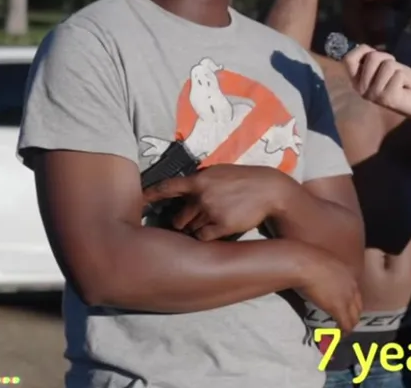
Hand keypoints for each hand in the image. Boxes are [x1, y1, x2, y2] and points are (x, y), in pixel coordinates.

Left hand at [141, 165, 292, 240]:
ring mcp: (211, 211)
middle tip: (188, 223)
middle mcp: (202, 195)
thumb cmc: (245, 180)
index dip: (152, 194)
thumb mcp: (221, 173)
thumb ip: (201, 181)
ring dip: (196, 229)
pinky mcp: (221, 226)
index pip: (169, 187)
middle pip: (179, 216)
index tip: (140, 199)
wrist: (270, 190)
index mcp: (200, 179)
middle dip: (181, 221)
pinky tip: (219, 229)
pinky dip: (207, 237)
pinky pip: (203, 237)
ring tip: (212, 223)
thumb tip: (184, 189)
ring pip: (191, 228)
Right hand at [298, 252, 362, 332]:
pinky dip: (343, 331)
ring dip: (349, 325)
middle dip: (353, 316)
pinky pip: (345, 324)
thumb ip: (327, 272)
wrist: (305, 264)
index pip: (355, 293)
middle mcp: (352, 286)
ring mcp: (347, 297)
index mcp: (349, 274)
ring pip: (354, 317)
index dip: (351, 303)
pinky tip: (338, 335)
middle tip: (345, 323)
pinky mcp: (338, 307)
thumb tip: (319, 276)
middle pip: (358, 306)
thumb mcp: (323, 264)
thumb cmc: (308, 260)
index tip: (345, 309)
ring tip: (342, 331)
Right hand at [343, 45, 410, 118]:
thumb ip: (371, 57)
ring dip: (397, 69)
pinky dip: (404, 76)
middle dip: (387, 59)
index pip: (348, 59)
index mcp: (357, 81)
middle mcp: (361, 90)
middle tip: (394, 72)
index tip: (377, 56)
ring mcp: (373, 95)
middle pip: (372, 57)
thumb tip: (360, 46)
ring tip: (400, 81)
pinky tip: (404, 88)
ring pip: (386, 65)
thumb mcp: (384, 64)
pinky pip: (397, 74)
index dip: (363, 50)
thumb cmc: (403, 80)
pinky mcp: (387, 99)